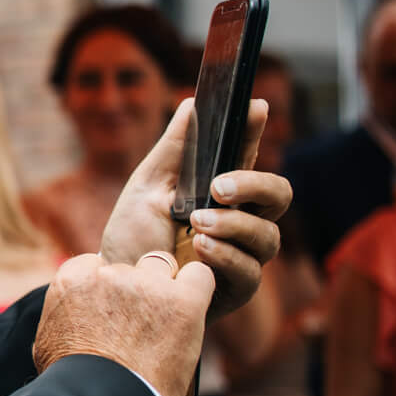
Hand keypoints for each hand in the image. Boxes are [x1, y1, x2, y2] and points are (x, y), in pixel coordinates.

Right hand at [33, 251, 213, 395]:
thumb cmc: (72, 382)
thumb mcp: (48, 341)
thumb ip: (61, 315)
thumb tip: (66, 316)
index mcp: (73, 279)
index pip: (97, 264)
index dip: (107, 288)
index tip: (112, 312)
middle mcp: (109, 274)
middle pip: (132, 267)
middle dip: (137, 290)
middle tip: (140, 325)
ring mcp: (147, 285)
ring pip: (164, 268)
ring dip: (166, 290)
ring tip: (164, 327)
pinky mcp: (183, 301)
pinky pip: (200, 276)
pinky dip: (197, 289)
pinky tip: (189, 314)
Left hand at [100, 98, 291, 318]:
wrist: (116, 292)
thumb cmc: (132, 239)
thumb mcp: (147, 189)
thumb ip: (173, 151)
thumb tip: (191, 103)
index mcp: (219, 190)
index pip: (246, 155)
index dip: (254, 131)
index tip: (254, 107)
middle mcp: (240, 219)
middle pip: (279, 194)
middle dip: (255, 185)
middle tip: (219, 187)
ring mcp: (243, 254)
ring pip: (268, 235)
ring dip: (233, 225)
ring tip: (196, 225)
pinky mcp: (237, 287)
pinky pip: (249, 269)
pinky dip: (225, 255)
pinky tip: (199, 248)